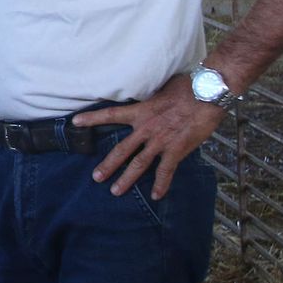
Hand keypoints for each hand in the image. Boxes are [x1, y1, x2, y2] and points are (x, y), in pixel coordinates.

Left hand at [74, 75, 224, 198]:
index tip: (75, 122)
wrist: (207, 93)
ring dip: (126, 179)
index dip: (92, 119)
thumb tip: (149, 95)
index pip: (111, 115)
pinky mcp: (176, 150)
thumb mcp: (162, 88)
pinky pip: (165, 171)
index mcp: (141, 111)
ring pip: (138, 164)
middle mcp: (146, 128)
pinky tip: (157, 195)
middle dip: (108, 165)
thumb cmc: (188, 87)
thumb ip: (151, 97)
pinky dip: (161, 184)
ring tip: (116, 191)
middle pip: (121, 150)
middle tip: (96, 177)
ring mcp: (160, 141)